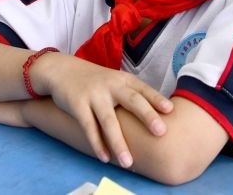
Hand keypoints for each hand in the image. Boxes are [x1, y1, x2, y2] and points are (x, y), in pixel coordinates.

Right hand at [35, 52, 172, 166]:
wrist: (62, 70)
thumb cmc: (95, 81)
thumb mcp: (115, 81)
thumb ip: (132, 95)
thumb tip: (157, 117)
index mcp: (123, 80)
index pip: (143, 89)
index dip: (157, 99)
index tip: (170, 111)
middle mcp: (111, 85)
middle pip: (132, 100)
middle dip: (147, 115)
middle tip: (161, 131)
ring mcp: (94, 94)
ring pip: (109, 120)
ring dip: (118, 143)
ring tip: (128, 163)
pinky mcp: (77, 104)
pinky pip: (88, 127)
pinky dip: (96, 143)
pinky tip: (104, 158)